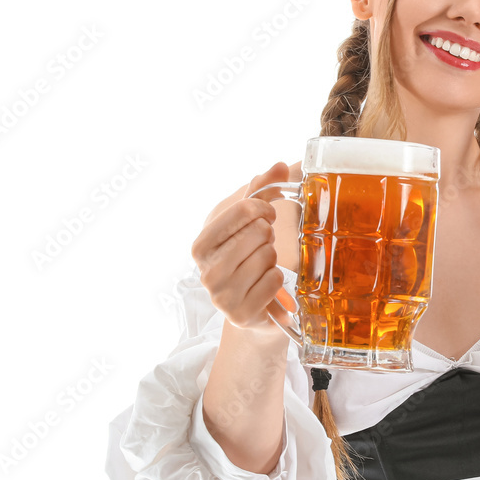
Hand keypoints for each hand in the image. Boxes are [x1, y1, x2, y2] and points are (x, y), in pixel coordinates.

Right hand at [191, 162, 289, 336]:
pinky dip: (277, 281)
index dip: (263, 208)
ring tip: (262, 268)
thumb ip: (262, 190)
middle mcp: (206, 271)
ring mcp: (222, 296)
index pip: (241, 210)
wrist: (251, 307)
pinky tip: (266, 286)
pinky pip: (275, 280)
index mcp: (200, 245)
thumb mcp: (249, 222)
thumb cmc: (248, 259)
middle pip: (259, 232)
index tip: (267, 215)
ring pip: (268, 257)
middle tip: (263, 246)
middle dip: (268, 237)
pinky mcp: (240, 314)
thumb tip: (279, 165)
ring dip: (273, 260)